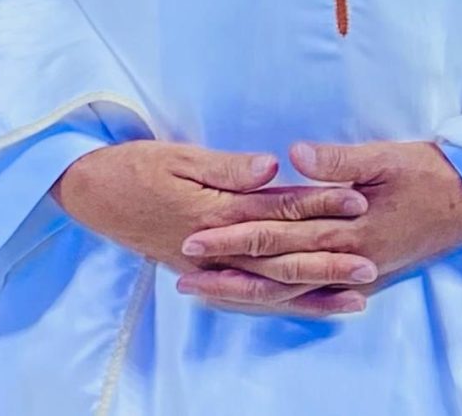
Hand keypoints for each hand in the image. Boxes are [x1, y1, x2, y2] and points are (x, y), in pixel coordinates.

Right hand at [54, 142, 374, 315]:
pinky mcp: (201, 273)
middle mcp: (214, 247)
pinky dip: (279, 303)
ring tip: (354, 297)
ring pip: (267, 286)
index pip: (277, 211)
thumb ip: (227, 167)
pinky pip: (246, 295)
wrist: (90, 193)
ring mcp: (208, 267)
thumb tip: (273, 168)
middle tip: (372, 264)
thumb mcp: (178, 155)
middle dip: (327, 261)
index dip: (320, 206)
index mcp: (214, 212)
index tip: (358, 201)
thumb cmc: (135, 166)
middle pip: (280, 258)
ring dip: (312, 293)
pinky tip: (306, 306)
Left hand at [174, 140, 461, 311]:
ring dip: (247, 290)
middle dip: (228, 271)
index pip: (278, 236)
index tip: (196, 236)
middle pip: (275, 270)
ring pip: (291, 289)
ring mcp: (354, 272)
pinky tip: (259, 298)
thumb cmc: (429, 172)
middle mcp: (346, 258)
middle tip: (184, 272)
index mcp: (347, 228)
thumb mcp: (387, 156)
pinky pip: (313, 293)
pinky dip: (283, 298)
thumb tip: (296, 155)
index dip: (234, 237)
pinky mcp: (363, 274)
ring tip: (207, 290)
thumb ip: (341, 161)